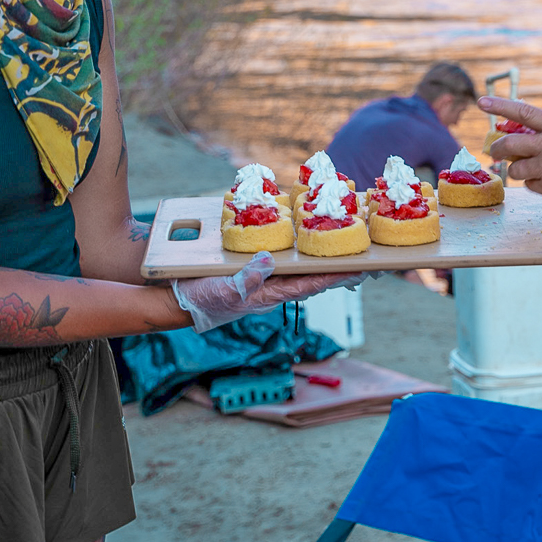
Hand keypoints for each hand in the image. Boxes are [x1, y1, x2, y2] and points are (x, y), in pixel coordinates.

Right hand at [172, 254, 366, 331]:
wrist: (182, 301)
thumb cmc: (203, 300)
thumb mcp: (224, 290)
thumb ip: (247, 279)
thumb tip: (269, 262)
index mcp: (270, 294)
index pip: (309, 285)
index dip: (333, 277)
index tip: (357, 270)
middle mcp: (271, 286)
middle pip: (309, 276)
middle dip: (332, 268)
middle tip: (359, 258)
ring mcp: (262, 278)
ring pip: (296, 268)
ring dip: (316, 259)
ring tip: (337, 247)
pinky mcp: (251, 269)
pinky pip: (277, 259)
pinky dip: (292, 250)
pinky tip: (298, 241)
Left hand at [478, 96, 541, 207]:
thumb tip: (523, 134)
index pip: (522, 111)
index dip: (499, 106)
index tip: (482, 102)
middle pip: (508, 145)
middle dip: (496, 148)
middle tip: (494, 150)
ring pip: (516, 170)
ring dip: (520, 169)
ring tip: (538, 168)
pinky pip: (531, 185)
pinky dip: (536, 183)